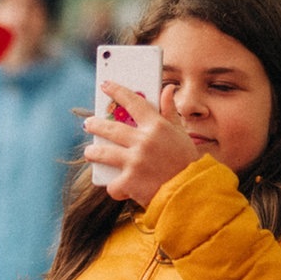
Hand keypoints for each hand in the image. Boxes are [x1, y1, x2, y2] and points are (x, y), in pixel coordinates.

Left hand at [81, 81, 198, 203]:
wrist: (191, 193)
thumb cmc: (186, 162)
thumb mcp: (181, 134)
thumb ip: (170, 112)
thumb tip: (167, 89)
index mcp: (157, 126)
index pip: (133, 102)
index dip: (117, 91)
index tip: (106, 86)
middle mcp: (144, 141)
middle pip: (110, 128)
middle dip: (95, 125)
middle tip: (88, 124)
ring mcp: (135, 161)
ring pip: (103, 153)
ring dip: (92, 153)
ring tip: (90, 153)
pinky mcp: (129, 181)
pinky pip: (113, 183)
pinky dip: (115, 186)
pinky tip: (117, 187)